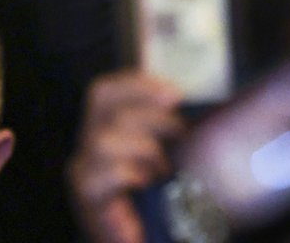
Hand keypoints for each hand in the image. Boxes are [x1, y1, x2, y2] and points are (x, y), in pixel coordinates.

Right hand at [67, 71, 184, 242]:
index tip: (175, 94)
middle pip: (102, 104)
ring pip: (101, 140)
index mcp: (108, 130)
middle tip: (180, 132)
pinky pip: (98, 176)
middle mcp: (90, 145)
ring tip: (163, 170)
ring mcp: (84, 170)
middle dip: (149, 113)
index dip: (136, 84)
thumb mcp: (173, 159)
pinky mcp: (87, 197)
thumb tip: (204, 110)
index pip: (106, 92)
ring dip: (142, 149)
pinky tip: (146, 183)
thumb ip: (178, 133)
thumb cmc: (165, 205)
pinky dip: (128, 174)